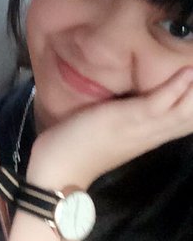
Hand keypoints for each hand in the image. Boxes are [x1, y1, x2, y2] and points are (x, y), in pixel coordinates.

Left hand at [27, 66, 192, 188]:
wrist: (61, 168)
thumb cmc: (79, 146)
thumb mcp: (111, 128)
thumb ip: (126, 115)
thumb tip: (135, 96)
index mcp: (150, 135)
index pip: (187, 120)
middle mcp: (153, 133)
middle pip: (192, 116)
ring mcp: (142, 127)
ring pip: (184, 111)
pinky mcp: (127, 119)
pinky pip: (158, 104)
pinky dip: (175, 88)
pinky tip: (187, 72)